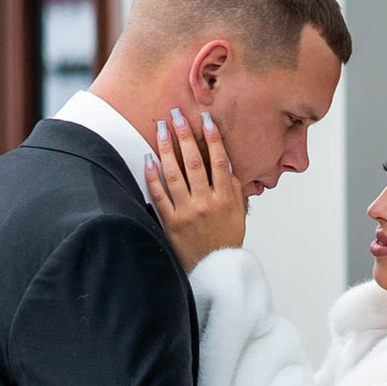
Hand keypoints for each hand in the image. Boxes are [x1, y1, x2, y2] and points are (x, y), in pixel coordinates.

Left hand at [148, 106, 249, 267]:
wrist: (213, 270)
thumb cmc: (225, 240)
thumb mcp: (238, 213)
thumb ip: (233, 187)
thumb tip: (225, 162)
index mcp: (225, 199)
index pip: (219, 161)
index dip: (213, 138)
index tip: (206, 119)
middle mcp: (206, 203)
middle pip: (195, 162)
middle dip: (185, 136)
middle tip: (177, 115)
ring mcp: (186, 213)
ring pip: (175, 175)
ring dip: (167, 149)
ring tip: (161, 129)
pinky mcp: (170, 223)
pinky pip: (159, 196)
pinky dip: (153, 177)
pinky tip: (148, 159)